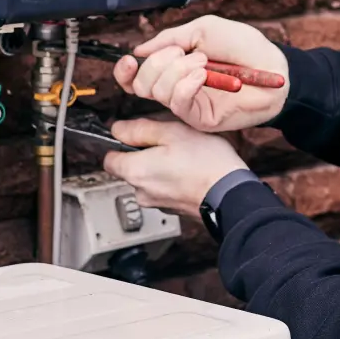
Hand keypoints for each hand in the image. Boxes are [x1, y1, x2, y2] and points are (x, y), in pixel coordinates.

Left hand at [103, 117, 246, 215]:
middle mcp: (140, 192)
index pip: (109, 158)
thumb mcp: (172, 132)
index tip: (138, 136)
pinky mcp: (173, 209)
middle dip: (145, 154)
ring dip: (160, 167)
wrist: (230, 194)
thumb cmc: (205, 162)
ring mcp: (157, 203)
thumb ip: (141, 130)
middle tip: (169, 142)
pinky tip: (191, 170)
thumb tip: (118, 129)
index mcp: (134, 171)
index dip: (122, 143)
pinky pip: (165, 189)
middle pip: (130, 168)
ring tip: (184, 156)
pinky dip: (173, 180)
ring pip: (149, 179)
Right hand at [114, 15, 289, 131]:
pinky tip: (203, 75)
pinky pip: (178, 102)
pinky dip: (185, 84)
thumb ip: (171, 37)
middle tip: (186, 53)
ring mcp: (187, 103)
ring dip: (177, 69)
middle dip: (158, 62)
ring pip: (156, 91)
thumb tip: (140, 50)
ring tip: (204, 63)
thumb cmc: (246, 47)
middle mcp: (176, 86)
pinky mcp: (199, 117)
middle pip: (140, 84)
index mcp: (174, 66)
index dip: (125, 70)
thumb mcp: (204, 29)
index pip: (137, 75)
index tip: (130, 59)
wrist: (274, 68)